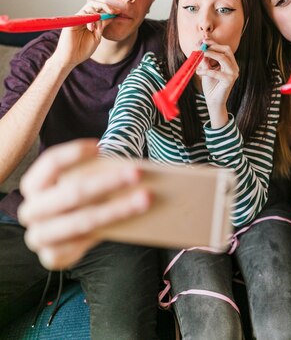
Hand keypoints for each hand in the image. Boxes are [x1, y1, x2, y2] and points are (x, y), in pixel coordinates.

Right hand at [18, 140, 150, 268]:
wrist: (68, 228)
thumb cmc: (78, 193)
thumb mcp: (79, 179)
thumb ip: (93, 172)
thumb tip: (125, 168)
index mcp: (33, 185)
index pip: (50, 163)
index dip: (74, 153)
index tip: (100, 146)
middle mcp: (30, 211)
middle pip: (73, 193)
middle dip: (108, 182)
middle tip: (137, 173)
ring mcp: (39, 237)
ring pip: (83, 221)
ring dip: (118, 209)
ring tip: (145, 198)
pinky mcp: (51, 257)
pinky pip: (83, 243)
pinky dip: (109, 230)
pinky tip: (131, 222)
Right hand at [53, 1, 117, 66]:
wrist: (70, 59)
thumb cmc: (82, 50)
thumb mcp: (97, 37)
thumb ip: (102, 26)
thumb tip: (111, 16)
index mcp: (90, 21)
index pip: (99, 9)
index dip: (109, 9)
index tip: (118, 12)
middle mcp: (83, 18)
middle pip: (94, 3)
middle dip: (105, 6)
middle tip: (113, 12)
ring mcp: (77, 19)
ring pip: (89, 7)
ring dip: (97, 16)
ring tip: (97, 29)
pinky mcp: (71, 22)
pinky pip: (81, 14)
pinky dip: (89, 19)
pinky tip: (91, 28)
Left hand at [196, 40, 238, 127]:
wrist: (213, 101)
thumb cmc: (210, 85)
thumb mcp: (207, 69)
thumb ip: (206, 60)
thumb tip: (201, 48)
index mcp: (230, 63)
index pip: (225, 49)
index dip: (214, 43)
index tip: (203, 40)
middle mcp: (234, 67)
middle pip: (227, 50)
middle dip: (214, 46)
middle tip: (202, 46)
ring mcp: (233, 73)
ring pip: (223, 58)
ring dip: (211, 55)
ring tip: (200, 55)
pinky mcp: (229, 80)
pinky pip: (216, 72)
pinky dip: (206, 71)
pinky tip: (198, 72)